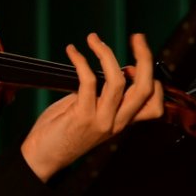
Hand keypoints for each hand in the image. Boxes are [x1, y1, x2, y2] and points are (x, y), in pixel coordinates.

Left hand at [20, 33, 164, 181]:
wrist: (41, 158)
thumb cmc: (62, 132)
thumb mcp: (89, 113)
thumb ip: (102, 95)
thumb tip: (109, 70)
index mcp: (122, 123)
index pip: (154, 104)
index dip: (153, 80)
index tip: (137, 61)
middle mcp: (117, 123)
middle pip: (144, 88)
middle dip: (145, 57)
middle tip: (138, 37)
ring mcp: (101, 121)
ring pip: (118, 81)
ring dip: (106, 53)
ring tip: (93, 39)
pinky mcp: (81, 116)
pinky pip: (88, 82)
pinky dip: (81, 61)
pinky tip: (73, 51)